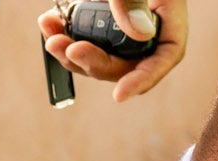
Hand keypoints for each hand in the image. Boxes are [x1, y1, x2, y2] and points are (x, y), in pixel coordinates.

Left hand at [39, 0, 188, 102]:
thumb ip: (134, 0)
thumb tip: (138, 31)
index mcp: (168, 16)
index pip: (164, 56)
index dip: (142, 79)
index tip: (119, 94)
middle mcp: (145, 28)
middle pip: (125, 62)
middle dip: (94, 62)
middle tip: (69, 50)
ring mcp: (120, 27)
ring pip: (100, 55)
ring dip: (72, 52)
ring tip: (51, 35)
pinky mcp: (98, 20)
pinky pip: (83, 37)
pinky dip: (64, 33)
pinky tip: (49, 23)